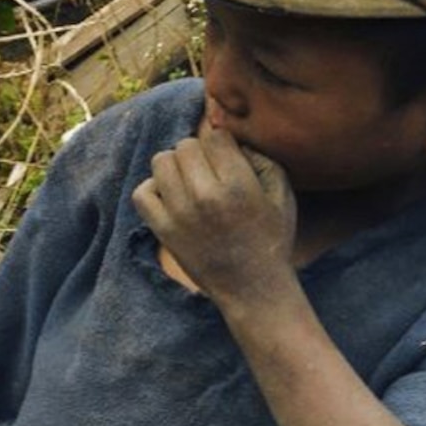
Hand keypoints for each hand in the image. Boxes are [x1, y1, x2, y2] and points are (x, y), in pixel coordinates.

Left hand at [133, 116, 294, 301]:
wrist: (253, 288)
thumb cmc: (271, 239)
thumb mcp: (282, 195)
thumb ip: (261, 158)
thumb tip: (230, 136)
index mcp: (237, 185)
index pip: (214, 136)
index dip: (222, 143)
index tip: (227, 157)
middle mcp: (204, 196)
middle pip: (185, 145)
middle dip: (198, 153)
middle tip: (210, 172)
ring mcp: (179, 213)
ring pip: (161, 161)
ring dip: (175, 166)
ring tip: (191, 181)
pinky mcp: (162, 229)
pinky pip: (142, 191)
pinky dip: (154, 189)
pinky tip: (173, 197)